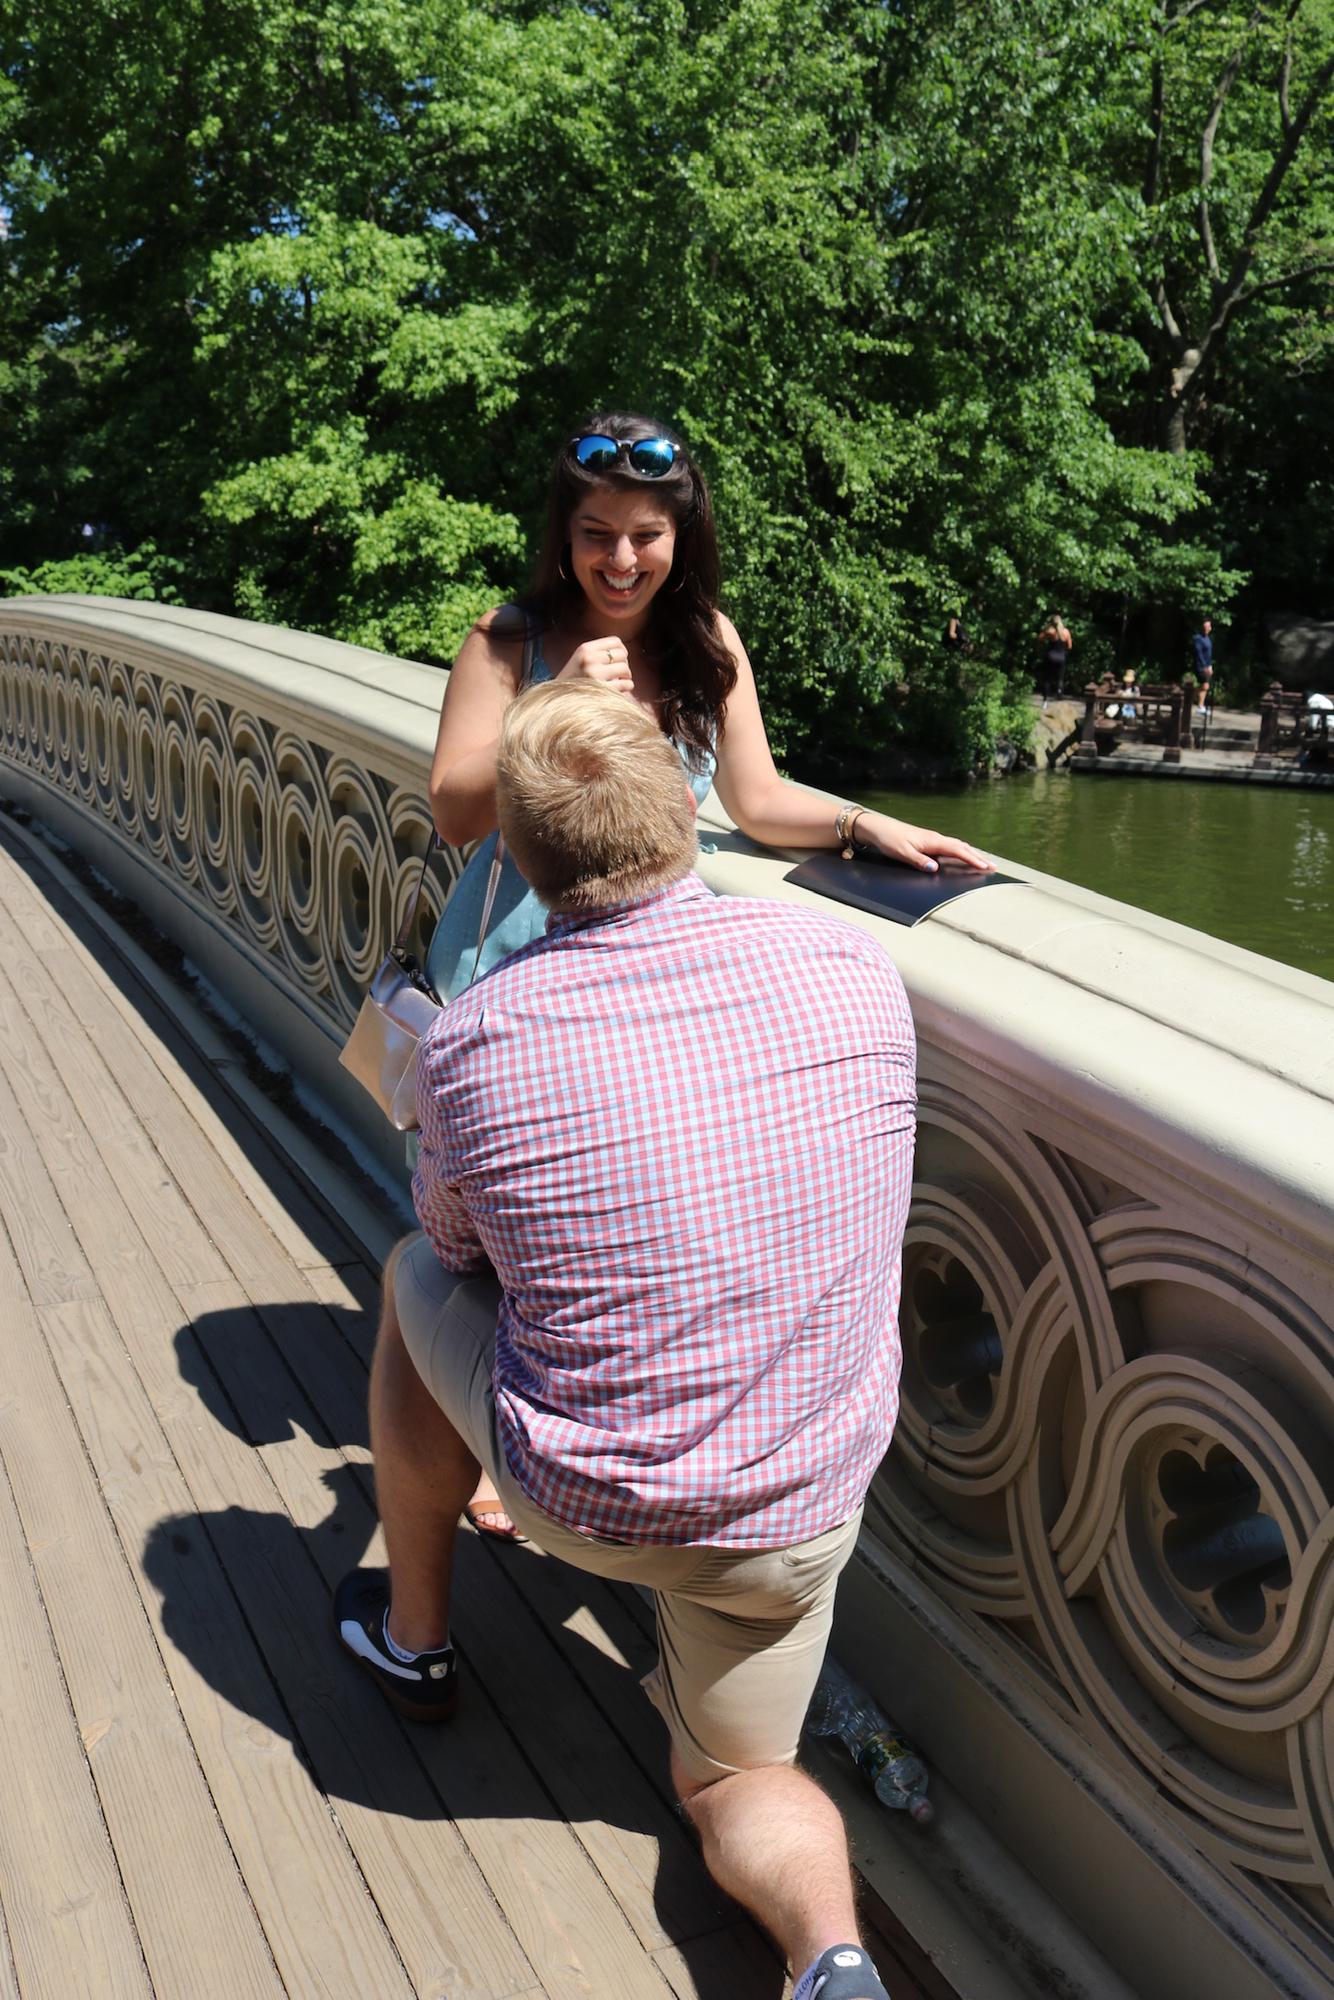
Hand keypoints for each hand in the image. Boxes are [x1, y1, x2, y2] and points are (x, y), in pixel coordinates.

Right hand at [557, 637, 634, 696]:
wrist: (558, 701)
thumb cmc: (574, 681)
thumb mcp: (580, 659)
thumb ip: (599, 653)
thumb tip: (624, 652)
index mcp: (585, 648)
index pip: (616, 641)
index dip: (621, 651)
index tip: (616, 661)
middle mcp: (589, 659)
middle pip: (623, 654)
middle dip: (623, 664)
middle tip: (617, 674)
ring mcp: (594, 674)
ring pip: (626, 669)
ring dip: (626, 677)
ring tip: (618, 682)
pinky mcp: (602, 689)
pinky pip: (627, 684)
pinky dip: (627, 687)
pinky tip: (619, 690)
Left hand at [855, 809, 993, 874]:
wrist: (877, 828)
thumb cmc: (888, 839)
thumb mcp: (902, 853)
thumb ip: (919, 861)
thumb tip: (935, 868)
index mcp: (932, 841)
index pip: (958, 851)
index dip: (972, 860)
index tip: (985, 867)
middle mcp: (935, 838)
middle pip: (962, 847)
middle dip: (977, 857)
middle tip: (992, 866)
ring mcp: (932, 839)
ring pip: (956, 846)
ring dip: (970, 854)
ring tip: (982, 862)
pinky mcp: (927, 840)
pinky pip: (949, 846)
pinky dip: (960, 851)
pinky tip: (961, 854)